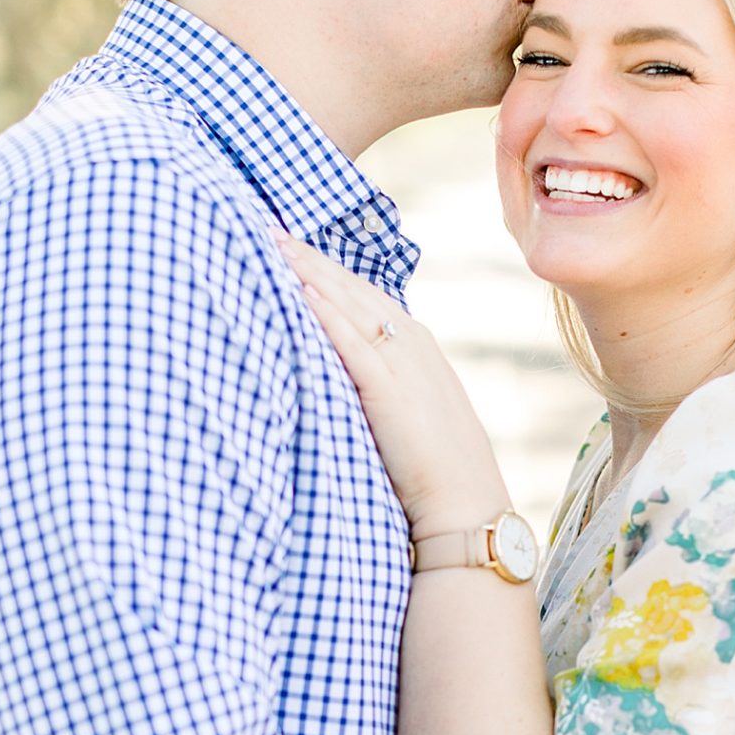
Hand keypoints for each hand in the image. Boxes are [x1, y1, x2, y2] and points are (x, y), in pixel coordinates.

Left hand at [279, 234, 510, 534]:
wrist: (466, 506)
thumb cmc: (438, 471)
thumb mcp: (412, 414)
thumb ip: (385, 387)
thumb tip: (348, 383)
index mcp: (419, 346)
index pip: (366, 295)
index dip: (329, 269)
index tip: (294, 248)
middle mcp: (413, 342)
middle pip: (352, 288)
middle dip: (310, 257)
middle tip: (269, 229)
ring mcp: (403, 361)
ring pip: (348, 303)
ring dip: (309, 272)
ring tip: (271, 245)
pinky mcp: (388, 387)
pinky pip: (350, 340)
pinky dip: (324, 312)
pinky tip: (297, 290)